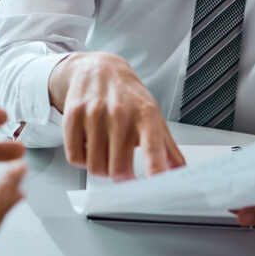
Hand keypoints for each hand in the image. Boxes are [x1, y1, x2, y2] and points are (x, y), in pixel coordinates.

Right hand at [49, 51, 184, 179]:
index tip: (157, 187)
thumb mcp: (153, 116)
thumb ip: (167, 148)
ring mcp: (94, 113)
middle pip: (118, 168)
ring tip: (105, 155)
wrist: (99, 69)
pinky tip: (89, 147)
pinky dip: (82, 160)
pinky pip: (75, 157)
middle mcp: (120, 112)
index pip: (152, 147)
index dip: (155, 170)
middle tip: (123, 171)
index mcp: (146, 114)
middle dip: (121, 177)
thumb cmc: (128, 96)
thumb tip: (181, 174)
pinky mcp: (73, 115)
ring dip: (101, 168)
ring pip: (95, 167)